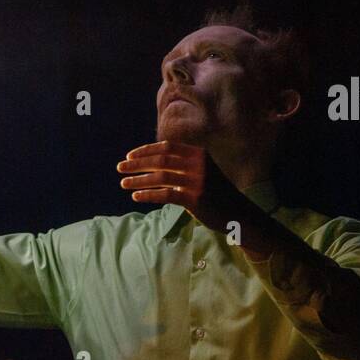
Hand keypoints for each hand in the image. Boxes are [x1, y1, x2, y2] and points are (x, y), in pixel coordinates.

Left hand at [117, 141, 257, 233]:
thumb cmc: (216, 193)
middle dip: (137, 164)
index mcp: (199, 154)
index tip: (129, 156)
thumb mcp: (202, 172)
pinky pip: (166, 194)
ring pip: (160, 177)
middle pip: (160, 160)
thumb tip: (151, 162)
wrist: (238, 213)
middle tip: (120, 168)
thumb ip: (181, 165)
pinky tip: (136, 197)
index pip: (166, 147)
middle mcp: (198, 164)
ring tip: (123, 184)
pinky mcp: (195, 199)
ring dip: (138, 180)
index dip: (145, 150)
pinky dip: (148, 195)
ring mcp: (197, 181)